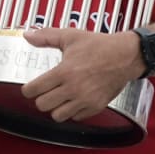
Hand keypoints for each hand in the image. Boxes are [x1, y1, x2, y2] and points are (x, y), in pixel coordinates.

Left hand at [21, 28, 138, 121]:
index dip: (28, 89)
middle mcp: (73, 88)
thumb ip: (46, 36)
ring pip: (57, 116)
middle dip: (40, 98)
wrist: (125, 56)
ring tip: (58, 98)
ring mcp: (85, 100)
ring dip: (55, 108)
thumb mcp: (70, 36)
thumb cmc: (99, 46)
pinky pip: (75, 118)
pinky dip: (72, 112)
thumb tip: (28, 35)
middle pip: (43, 105)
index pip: (34, 89)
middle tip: (44, 92)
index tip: (29, 87)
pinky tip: (73, 100)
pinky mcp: (95, 107)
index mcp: (64, 71)